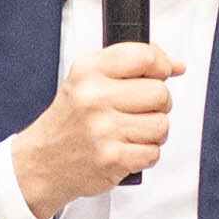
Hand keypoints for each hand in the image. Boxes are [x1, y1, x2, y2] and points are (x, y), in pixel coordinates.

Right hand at [7, 44, 183, 215]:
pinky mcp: (112, 159)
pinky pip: (153, 152)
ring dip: (153, 132)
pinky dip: (145, 154)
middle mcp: (94, 98)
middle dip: (158, 104)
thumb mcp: (87, 80)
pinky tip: (126, 149)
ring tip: (131, 132)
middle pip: (159, 93)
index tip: (162, 73)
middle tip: (139, 110)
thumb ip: (130, 65)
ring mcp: (103, 130)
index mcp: (88, 72)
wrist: (42, 162)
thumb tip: (176, 65)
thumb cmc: (70, 121)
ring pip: (161, 124)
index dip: (161, 65)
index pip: (144, 57)